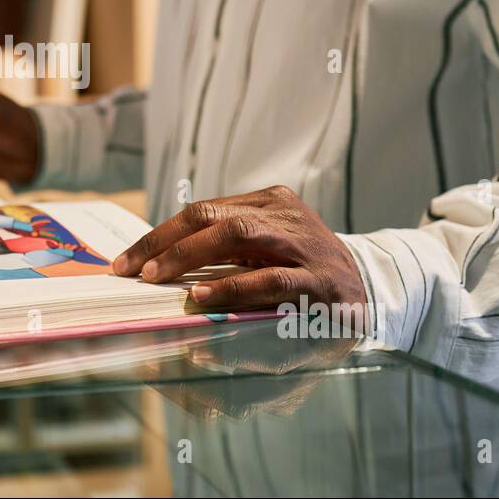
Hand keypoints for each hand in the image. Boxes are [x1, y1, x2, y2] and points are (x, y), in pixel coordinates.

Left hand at [111, 185, 367, 327]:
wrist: (372, 288)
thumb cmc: (303, 271)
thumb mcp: (265, 249)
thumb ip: (223, 249)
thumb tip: (158, 267)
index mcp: (267, 202)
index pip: (202, 211)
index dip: (159, 235)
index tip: (125, 262)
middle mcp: (284, 215)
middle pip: (213, 218)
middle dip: (166, 244)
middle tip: (133, 271)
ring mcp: (304, 244)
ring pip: (239, 236)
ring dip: (190, 258)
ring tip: (156, 278)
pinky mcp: (320, 280)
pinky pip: (270, 279)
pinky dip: (232, 287)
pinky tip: (203, 297)